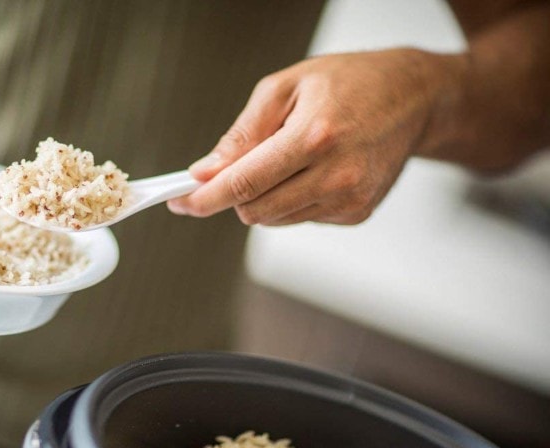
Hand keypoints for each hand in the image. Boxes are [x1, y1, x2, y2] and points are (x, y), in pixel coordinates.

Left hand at [168, 49, 444, 224]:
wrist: (413, 97)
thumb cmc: (351, 83)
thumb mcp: (286, 87)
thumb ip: (243, 133)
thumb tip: (208, 171)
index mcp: (313, 136)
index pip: (243, 183)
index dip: (204, 197)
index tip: (180, 202)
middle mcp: (335, 175)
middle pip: (254, 210)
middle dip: (234, 194)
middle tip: (236, 168)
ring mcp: (349, 199)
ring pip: (275, 219)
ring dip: (264, 197)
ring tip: (289, 158)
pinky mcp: (356, 213)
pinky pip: (301, 218)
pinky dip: (292, 199)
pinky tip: (313, 171)